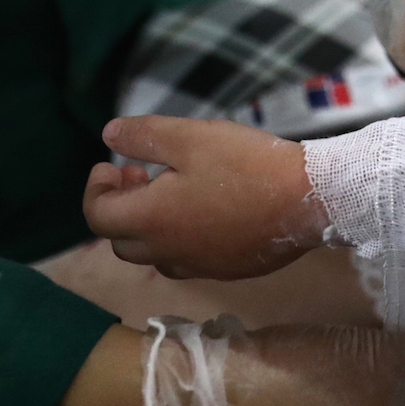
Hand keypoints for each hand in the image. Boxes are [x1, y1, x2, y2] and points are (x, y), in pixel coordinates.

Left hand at [83, 116, 324, 279]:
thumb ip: (144, 135)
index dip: (96, 189)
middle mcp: (167, 252)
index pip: (98, 216)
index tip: (111, 164)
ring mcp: (198, 266)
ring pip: (154, 255)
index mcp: (151, 220)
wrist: (308, 198)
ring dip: (148, 226)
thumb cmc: (246, 163)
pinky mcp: (226, 270)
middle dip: (120, 207)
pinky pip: (187, 260)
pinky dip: (179, 239)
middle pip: (121, 241)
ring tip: (171, 193)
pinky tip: (206, 212)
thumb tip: (108, 135)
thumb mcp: (191, 136)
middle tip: (139, 175)